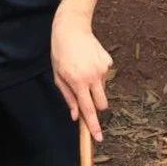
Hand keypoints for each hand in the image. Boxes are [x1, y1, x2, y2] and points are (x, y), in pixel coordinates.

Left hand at [51, 8, 112, 141]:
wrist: (72, 28)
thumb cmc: (60, 52)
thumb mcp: (58, 76)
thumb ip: (68, 97)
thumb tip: (75, 115)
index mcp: (78, 82)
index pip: (88, 110)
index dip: (93, 126)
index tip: (98, 138)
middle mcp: (93, 77)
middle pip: (102, 104)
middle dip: (96, 106)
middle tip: (85, 96)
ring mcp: (103, 69)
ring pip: (102, 89)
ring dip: (94, 87)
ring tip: (82, 71)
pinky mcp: (108, 62)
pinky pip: (104, 76)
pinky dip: (97, 74)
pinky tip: (88, 62)